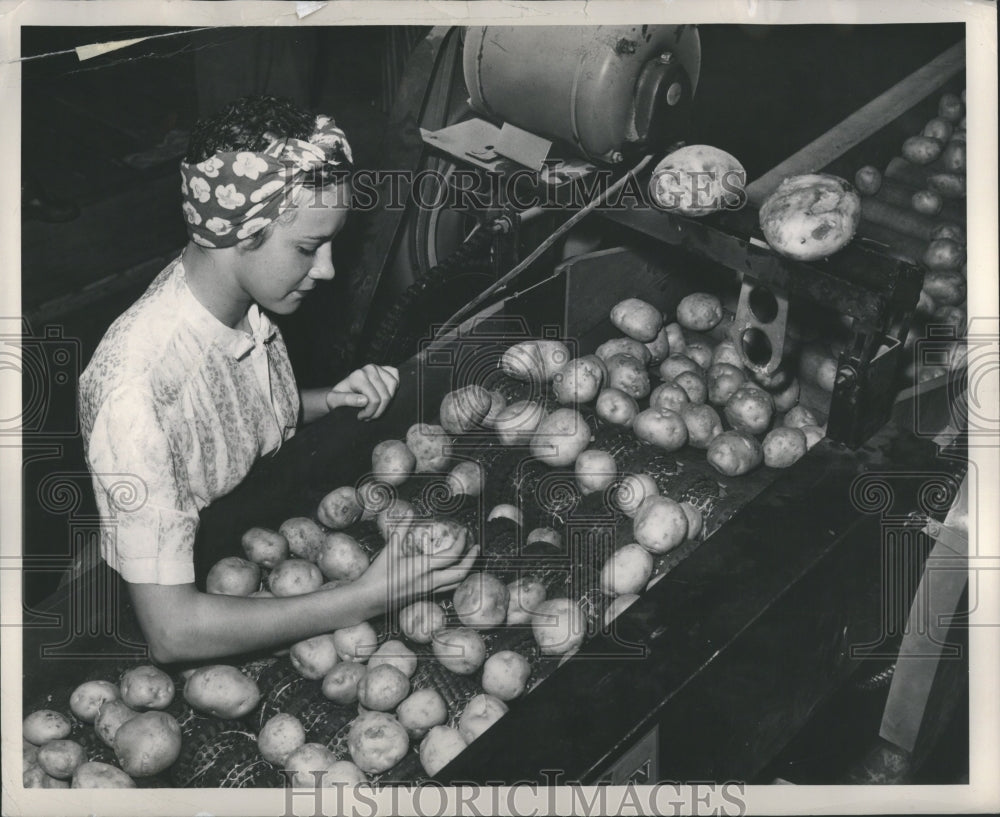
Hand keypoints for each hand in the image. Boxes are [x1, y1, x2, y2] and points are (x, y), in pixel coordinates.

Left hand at [325, 364, 398, 419]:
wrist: (342, 391)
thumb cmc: (338, 397)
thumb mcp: (335, 401)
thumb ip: (346, 400)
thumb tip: (364, 400)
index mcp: (358, 376)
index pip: (374, 400)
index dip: (370, 413)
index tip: (361, 417)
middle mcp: (370, 369)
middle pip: (385, 396)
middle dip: (378, 411)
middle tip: (368, 416)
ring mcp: (379, 367)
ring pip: (393, 387)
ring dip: (387, 402)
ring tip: (376, 408)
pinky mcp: (386, 369)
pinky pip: (396, 379)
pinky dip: (394, 389)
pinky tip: (384, 396)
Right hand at [354, 518, 478, 615]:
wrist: (367, 600)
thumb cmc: (377, 575)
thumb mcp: (389, 550)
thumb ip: (401, 529)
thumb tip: (410, 512)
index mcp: (422, 568)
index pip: (452, 556)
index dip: (462, 543)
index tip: (464, 532)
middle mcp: (429, 581)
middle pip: (461, 573)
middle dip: (472, 559)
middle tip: (476, 547)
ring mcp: (428, 591)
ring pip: (456, 584)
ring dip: (466, 570)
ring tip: (470, 558)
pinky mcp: (425, 596)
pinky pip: (447, 589)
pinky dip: (455, 579)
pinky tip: (453, 570)